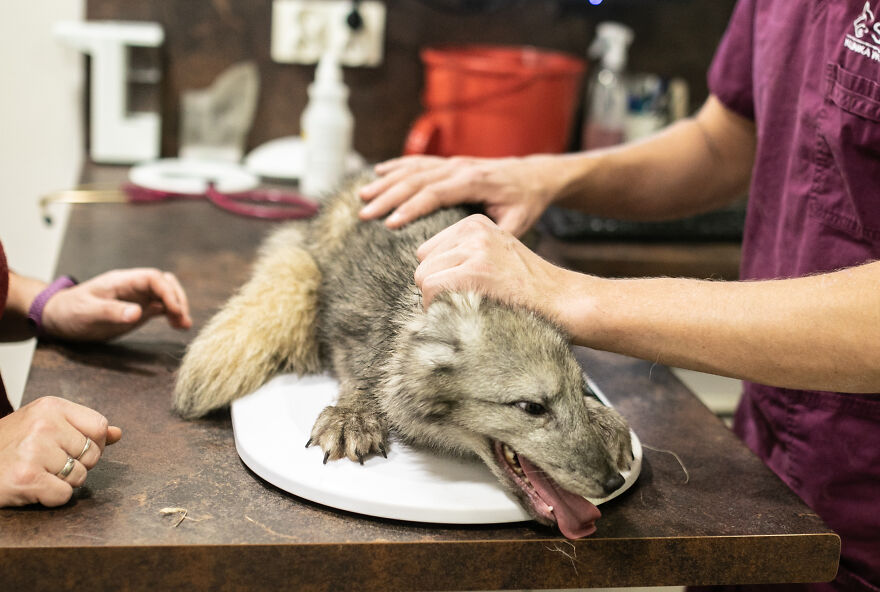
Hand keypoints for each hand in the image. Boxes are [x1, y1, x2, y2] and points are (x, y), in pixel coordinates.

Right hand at [0, 396, 121, 506]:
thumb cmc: (9, 446)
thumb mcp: (44, 425)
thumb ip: (82, 428)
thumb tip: (117, 434)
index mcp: (51, 407)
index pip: (99, 426)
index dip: (93, 444)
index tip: (73, 449)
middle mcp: (44, 424)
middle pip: (93, 454)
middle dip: (77, 465)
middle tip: (48, 463)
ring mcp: (34, 450)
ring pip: (80, 477)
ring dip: (62, 483)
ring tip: (37, 473)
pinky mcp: (26, 477)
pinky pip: (63, 495)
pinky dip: (50, 498)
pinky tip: (32, 487)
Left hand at [41, 268, 191, 340]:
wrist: (59, 317)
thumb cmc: (70, 312)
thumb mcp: (87, 312)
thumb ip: (112, 311)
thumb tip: (138, 313)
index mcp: (122, 281)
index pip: (153, 278)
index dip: (168, 292)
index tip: (174, 310)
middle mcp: (133, 286)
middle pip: (165, 283)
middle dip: (177, 298)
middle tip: (181, 318)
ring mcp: (137, 297)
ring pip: (166, 294)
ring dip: (178, 306)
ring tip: (183, 325)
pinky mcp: (138, 310)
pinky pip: (161, 307)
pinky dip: (173, 314)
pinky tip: (178, 325)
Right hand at [358, 155, 554, 236]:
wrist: (535, 176)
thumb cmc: (526, 202)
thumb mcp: (518, 223)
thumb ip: (494, 237)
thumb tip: (473, 259)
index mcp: (475, 182)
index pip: (435, 193)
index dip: (411, 207)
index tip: (390, 223)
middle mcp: (460, 168)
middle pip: (417, 180)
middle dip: (388, 196)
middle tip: (365, 214)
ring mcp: (454, 163)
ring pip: (414, 169)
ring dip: (386, 182)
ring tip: (362, 195)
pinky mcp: (451, 163)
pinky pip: (419, 162)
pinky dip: (397, 166)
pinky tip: (378, 172)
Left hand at [414, 214, 569, 321]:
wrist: (562, 300)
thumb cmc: (526, 289)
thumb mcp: (494, 255)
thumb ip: (462, 256)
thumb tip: (421, 275)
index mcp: (475, 223)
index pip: (428, 251)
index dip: (441, 276)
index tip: (465, 288)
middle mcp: (472, 230)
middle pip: (423, 264)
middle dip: (437, 287)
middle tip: (467, 301)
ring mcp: (474, 249)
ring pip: (423, 278)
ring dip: (438, 299)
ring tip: (470, 305)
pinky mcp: (474, 271)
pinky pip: (431, 290)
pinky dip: (438, 307)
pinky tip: (464, 312)